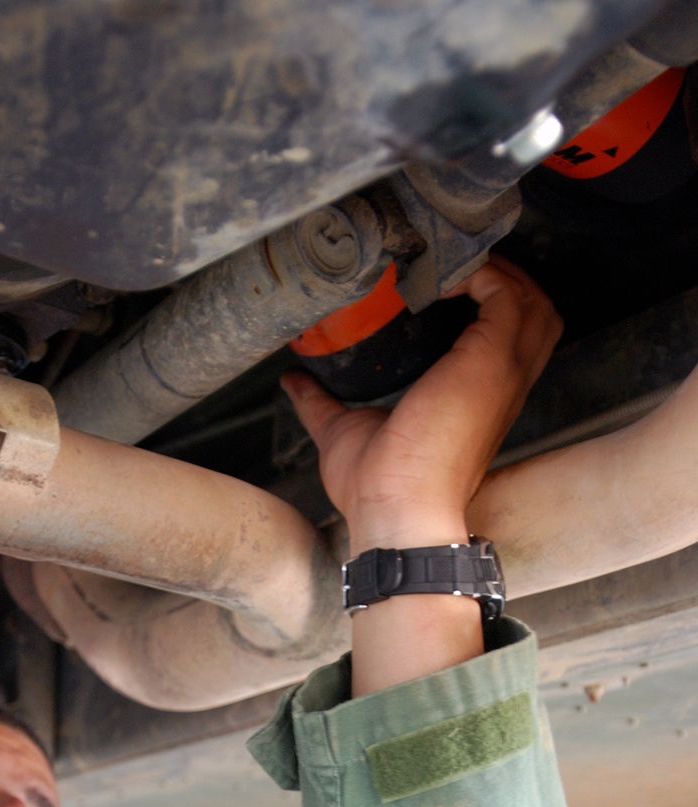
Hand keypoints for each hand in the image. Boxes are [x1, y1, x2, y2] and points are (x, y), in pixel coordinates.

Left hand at [281, 258, 561, 695]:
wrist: (396, 514)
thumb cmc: (378, 490)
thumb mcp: (343, 431)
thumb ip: (321, 403)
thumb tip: (293, 382)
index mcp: (477, 399)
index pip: (512, 339)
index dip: (489, 304)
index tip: (442, 285)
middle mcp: (500, 386)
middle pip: (537, 312)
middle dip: (504, 280)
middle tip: (452, 270)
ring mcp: (500, 374)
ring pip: (533, 300)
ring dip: (499, 273)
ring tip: (450, 268)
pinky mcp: (488, 364)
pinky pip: (507, 297)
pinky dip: (483, 276)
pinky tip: (442, 278)